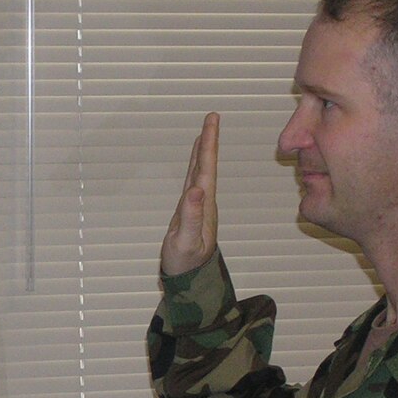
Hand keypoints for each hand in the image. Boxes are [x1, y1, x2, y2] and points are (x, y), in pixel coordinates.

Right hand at [160, 112, 219, 276]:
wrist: (189, 280)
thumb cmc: (185, 263)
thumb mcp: (186, 241)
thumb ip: (191, 217)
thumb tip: (196, 189)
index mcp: (204, 204)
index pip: (207, 167)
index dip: (208, 144)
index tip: (212, 122)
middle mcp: (204, 201)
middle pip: (207, 165)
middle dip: (208, 140)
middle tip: (211, 117)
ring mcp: (199, 206)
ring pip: (202, 171)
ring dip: (203, 152)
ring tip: (204, 134)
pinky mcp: (191, 211)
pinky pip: (195, 181)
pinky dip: (195, 167)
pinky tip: (195, 163)